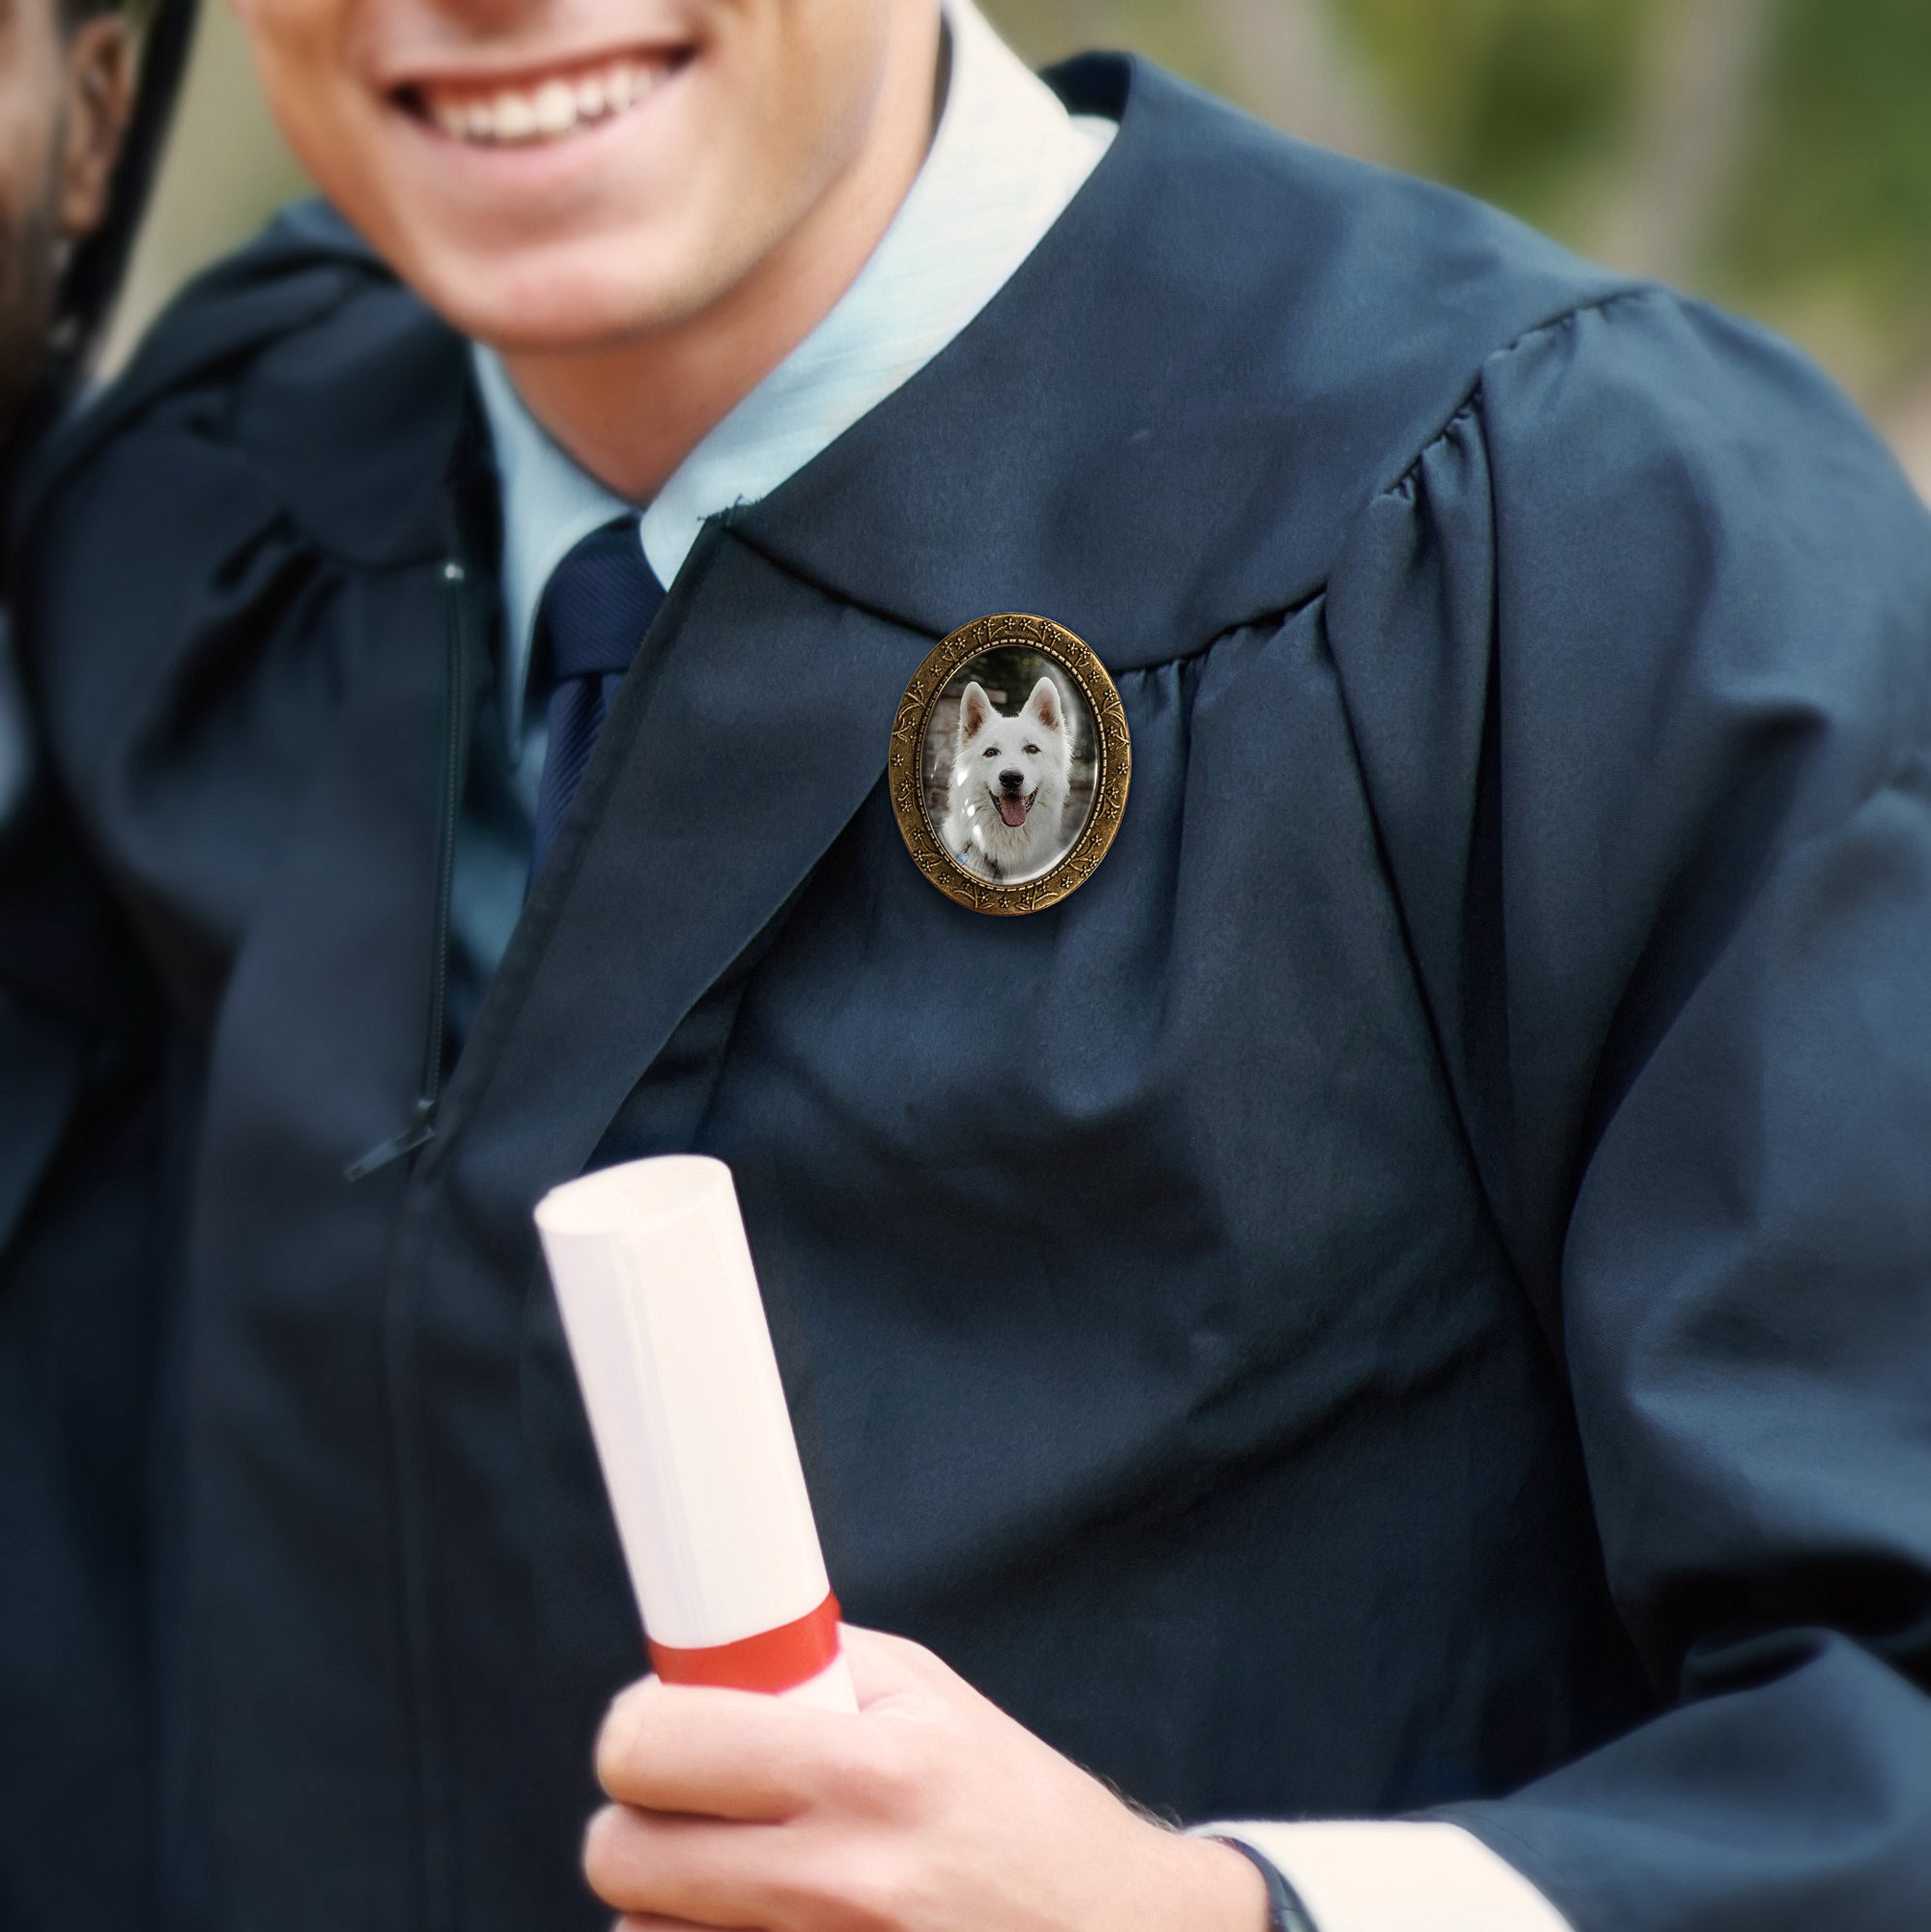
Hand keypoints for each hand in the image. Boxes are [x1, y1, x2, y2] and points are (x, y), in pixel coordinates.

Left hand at [584, 1624, 1269, 1931]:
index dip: (637, 1737)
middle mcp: (843, 1884)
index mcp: (871, 1773)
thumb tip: (694, 1657)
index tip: (654, 1738)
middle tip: (696, 1815)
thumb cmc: (1016, 1812)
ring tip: (761, 1885)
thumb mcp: (930, 1701)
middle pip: (621, 1858)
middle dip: (643, 1827)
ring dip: (675, 1912)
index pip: (654, 1748)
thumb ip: (809, 1668)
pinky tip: (781, 1930)